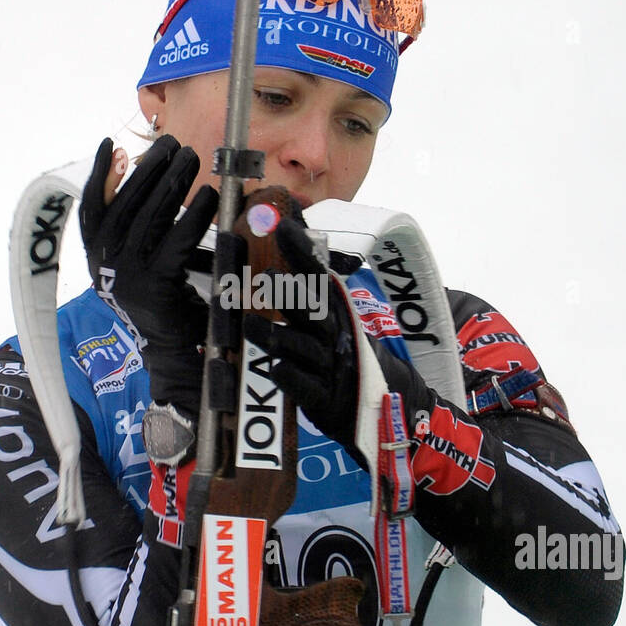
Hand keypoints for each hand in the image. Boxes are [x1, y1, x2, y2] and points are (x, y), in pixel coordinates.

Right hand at [80, 135, 217, 414]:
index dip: (100, 175)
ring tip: (192, 159)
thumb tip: (131, 166)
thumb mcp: (142, 259)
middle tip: (174, 144)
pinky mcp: (157, 287)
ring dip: (173, 184)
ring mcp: (129, 277)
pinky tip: (210, 197)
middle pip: (126, 206)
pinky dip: (195, 217)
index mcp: (96, 258)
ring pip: (151, 219)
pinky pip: (178, 242)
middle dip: (151, 170)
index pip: (91, 208)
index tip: (111, 144)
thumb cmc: (165, 300)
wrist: (175, 354)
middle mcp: (105, 266)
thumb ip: (136, 221)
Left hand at [243, 217, 426, 457]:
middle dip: (292, 295)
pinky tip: (275, 370)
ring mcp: (330, 367)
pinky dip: (292, 379)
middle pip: (314, 311)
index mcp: (334, 310)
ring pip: (303, 350)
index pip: (318, 275)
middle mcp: (334, 335)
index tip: (284, 226)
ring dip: (277, 336)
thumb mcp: (328, 312)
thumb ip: (307, 275)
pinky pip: (306, 389)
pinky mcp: (323, 400)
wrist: (375, 403)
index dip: (302, 252)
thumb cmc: (339, 350)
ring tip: (250, 325)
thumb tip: (287, 221)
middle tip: (266, 277)